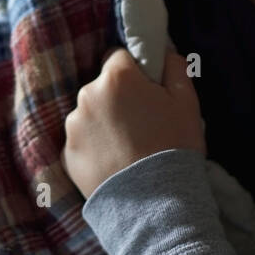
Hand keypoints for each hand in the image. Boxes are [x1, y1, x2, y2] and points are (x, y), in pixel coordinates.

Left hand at [62, 46, 204, 199]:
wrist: (155, 204)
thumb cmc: (175, 147)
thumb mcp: (187, 102)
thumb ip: (174, 67)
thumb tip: (163, 50)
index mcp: (116, 77)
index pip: (119, 57)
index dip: (134, 73)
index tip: (147, 92)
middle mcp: (88, 96)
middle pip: (102, 87)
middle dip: (118, 98)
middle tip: (141, 124)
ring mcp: (73, 126)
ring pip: (90, 114)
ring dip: (104, 123)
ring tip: (128, 148)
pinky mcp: (67, 154)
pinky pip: (81, 141)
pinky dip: (94, 147)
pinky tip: (115, 162)